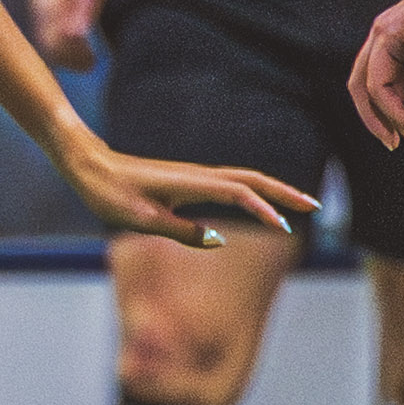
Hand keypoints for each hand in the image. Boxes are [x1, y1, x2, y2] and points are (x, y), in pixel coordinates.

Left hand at [57, 137, 317, 249]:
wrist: (87, 164)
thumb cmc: (109, 192)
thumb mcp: (140, 220)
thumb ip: (181, 231)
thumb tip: (218, 239)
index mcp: (190, 183)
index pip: (239, 193)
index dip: (263, 209)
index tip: (284, 227)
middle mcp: (198, 175)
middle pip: (252, 179)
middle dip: (284, 193)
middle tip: (316, 206)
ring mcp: (195, 176)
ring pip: (244, 179)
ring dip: (273, 191)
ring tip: (298, 205)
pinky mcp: (189, 181)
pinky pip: (231, 184)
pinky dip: (254, 191)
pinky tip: (259, 203)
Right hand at [349, 0, 403, 148]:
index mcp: (387, 34)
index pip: (376, 86)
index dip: (392, 115)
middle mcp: (383, 32)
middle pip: (363, 83)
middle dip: (378, 117)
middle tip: (395, 144)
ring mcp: (394, 32)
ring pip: (380, 78)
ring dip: (394, 105)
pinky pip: (397, 68)